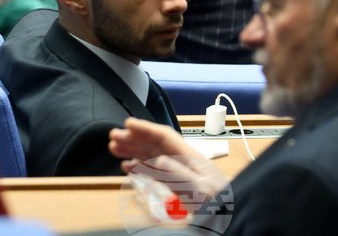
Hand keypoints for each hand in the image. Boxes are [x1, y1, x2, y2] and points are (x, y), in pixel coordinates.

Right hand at [110, 118, 227, 203]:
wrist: (225, 214)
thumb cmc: (216, 201)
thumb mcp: (199, 188)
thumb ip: (179, 174)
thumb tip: (159, 160)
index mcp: (188, 156)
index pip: (164, 136)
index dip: (146, 128)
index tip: (128, 123)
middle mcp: (181, 160)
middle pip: (154, 144)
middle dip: (133, 138)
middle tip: (113, 136)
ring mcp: (178, 172)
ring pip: (150, 156)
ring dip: (132, 151)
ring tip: (114, 148)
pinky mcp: (175, 184)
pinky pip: (153, 172)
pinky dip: (138, 168)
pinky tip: (127, 167)